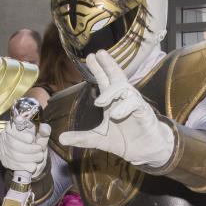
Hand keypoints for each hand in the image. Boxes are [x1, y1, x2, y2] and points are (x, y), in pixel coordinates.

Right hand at [0, 121, 51, 180]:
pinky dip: (27, 166)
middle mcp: (5, 139)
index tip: (32, 139)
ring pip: (15, 156)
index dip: (21, 135)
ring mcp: (4, 151)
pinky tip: (33, 164)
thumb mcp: (39, 137)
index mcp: (12, 128)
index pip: (11, 130)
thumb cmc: (34, 144)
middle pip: (13, 144)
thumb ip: (43, 133)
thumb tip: (45, 128)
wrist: (29, 157)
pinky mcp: (6, 162)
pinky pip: (15, 165)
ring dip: (30, 157)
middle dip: (29, 148)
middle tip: (40, 149)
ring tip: (39, 157)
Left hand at [58, 53, 174, 167]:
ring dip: (111, 93)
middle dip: (108, 65)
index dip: (99, 68)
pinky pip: (135, 104)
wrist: (145, 152)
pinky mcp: (144, 113)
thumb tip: (60, 138)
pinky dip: (125, 107)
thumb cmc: (125, 140)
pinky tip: (115, 114)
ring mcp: (134, 105)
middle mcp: (123, 99)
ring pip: (124, 89)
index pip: (105, 81)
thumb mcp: (99, 139)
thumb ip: (82, 138)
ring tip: (99, 103)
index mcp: (112, 102)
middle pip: (117, 77)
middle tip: (99, 53)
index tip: (91, 56)